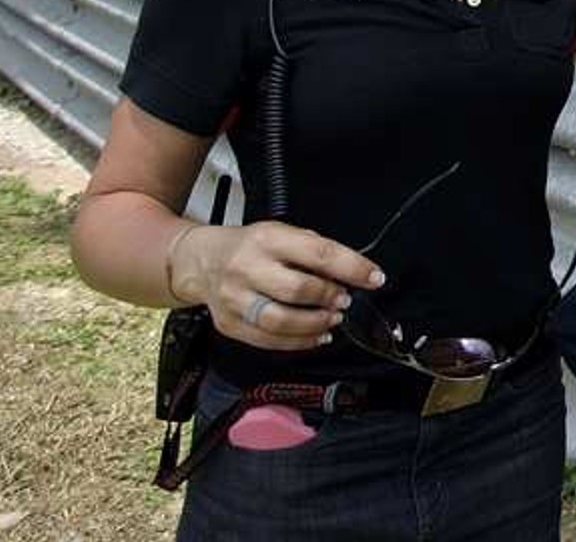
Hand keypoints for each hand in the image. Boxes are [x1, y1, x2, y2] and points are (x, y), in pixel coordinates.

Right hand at [172, 221, 384, 351]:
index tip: (374, 277)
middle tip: (345, 300)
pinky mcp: (229, 325)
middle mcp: (248, 268)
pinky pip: (268, 340)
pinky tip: (314, 336)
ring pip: (281, 321)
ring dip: (315, 324)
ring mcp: (234, 299)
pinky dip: (298, 342)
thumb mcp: (282, 233)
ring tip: (332, 319)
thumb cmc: (250, 246)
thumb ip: (313, 252)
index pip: (318, 253)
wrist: (201, 261)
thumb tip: (350, 274)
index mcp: (268, 238)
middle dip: (330, 298)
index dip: (351, 267)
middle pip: (298, 290)